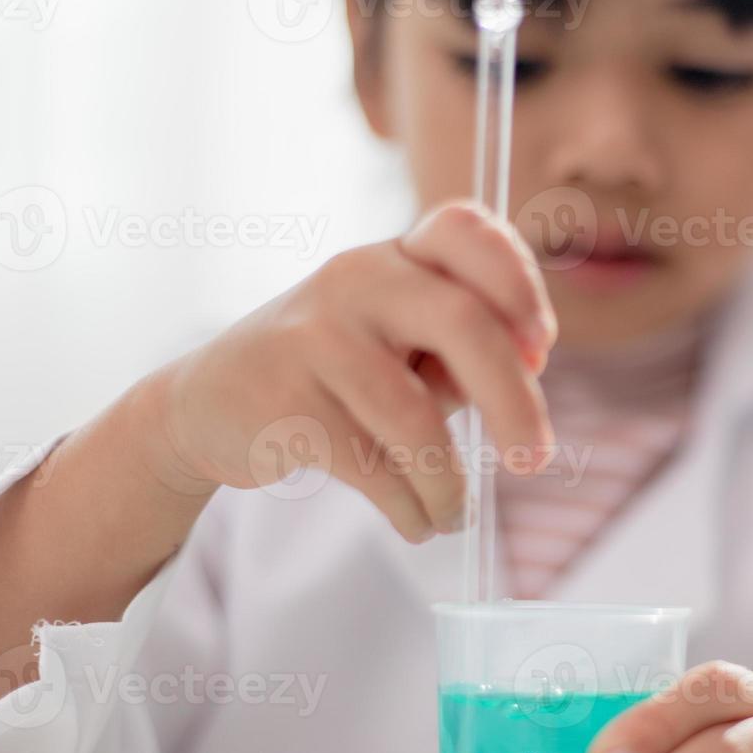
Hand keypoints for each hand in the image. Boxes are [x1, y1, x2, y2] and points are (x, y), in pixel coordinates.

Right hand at [138, 201, 556, 541]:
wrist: (210, 406)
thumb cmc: (338, 376)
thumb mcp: (403, 346)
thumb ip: (466, 353)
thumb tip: (527, 375)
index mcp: (398, 257)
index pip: (465, 229)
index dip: (518, 281)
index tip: (542, 349)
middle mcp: (357, 278)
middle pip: (463, 322)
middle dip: (513, 402)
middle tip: (534, 460)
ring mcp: (315, 334)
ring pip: (415, 418)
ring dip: (448, 484)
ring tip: (453, 515)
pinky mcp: (283, 398)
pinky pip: (372, 466)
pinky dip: (409, 508)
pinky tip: (418, 523)